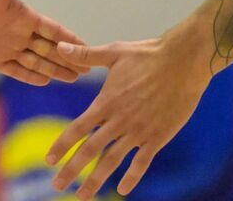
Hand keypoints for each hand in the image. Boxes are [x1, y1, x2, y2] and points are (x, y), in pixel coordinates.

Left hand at [0, 0, 88, 84]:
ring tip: (73, 79)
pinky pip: (16, 70)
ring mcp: (7, 46)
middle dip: (69, 59)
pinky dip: (30, 76)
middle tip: (89, 69)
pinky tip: (45, 82)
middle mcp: (18, 32)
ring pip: (36, 62)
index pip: (54, 30)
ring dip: (54, 70)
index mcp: (23, 15)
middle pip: (50, 49)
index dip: (71, 38)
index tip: (91, 47)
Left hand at [45, 38, 208, 197]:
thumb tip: (59, 46)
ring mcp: (139, 131)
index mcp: (105, 103)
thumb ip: (84, 55)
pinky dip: (131, 177)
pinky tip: (122, 190)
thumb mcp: (112, 53)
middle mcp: (118, 121)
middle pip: (90, 151)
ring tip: (82, 196)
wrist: (184, 63)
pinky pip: (142, 162)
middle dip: (72, 170)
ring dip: (96, 180)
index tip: (48, 160)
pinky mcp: (158, 137)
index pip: (77, 129)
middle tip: (57, 186)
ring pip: (112, 161)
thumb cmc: (147, 55)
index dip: (61, 146)